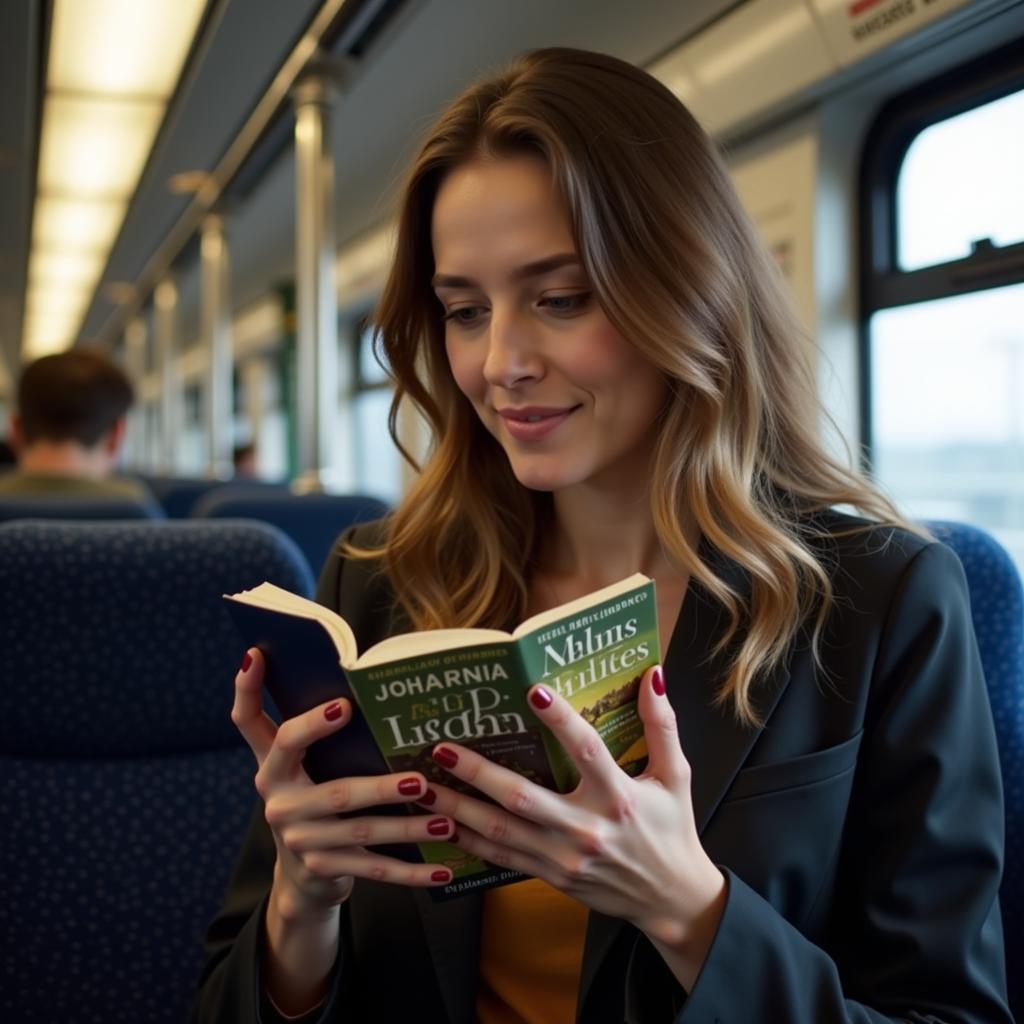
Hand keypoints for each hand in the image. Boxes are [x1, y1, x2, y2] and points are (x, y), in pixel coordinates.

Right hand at [230, 647, 456, 918]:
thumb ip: (325, 734)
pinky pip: (374, 870)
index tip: (259, 656)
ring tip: (445, 820)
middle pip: (334, 791)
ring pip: (362, 833)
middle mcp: (279, 800)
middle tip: (419, 780)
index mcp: (272, 764)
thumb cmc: (318, 796)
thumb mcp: (310, 765)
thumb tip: (372, 686)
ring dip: (407, 827)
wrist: (303, 875)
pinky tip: (443, 868)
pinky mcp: (323, 868)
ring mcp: (300, 839)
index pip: (249, 721)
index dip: (247, 688)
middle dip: (379, 789)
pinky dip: (412, 871)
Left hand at [423, 665, 725, 986]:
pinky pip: (502, 859)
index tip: (533, 691)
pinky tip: (441, 822)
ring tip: (423, 785)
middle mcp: (587, 828)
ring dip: (458, 808)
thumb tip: (651, 676)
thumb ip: (662, 726)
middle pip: (524, 798)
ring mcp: (564, 858)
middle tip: (442, 748)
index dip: (561, 720)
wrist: (671, 900)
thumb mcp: (676, 776)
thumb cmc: (672, 830)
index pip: (587, 751)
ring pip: (501, 832)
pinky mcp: (550, 877)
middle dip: (479, 773)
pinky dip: (468, 842)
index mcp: (619, 797)